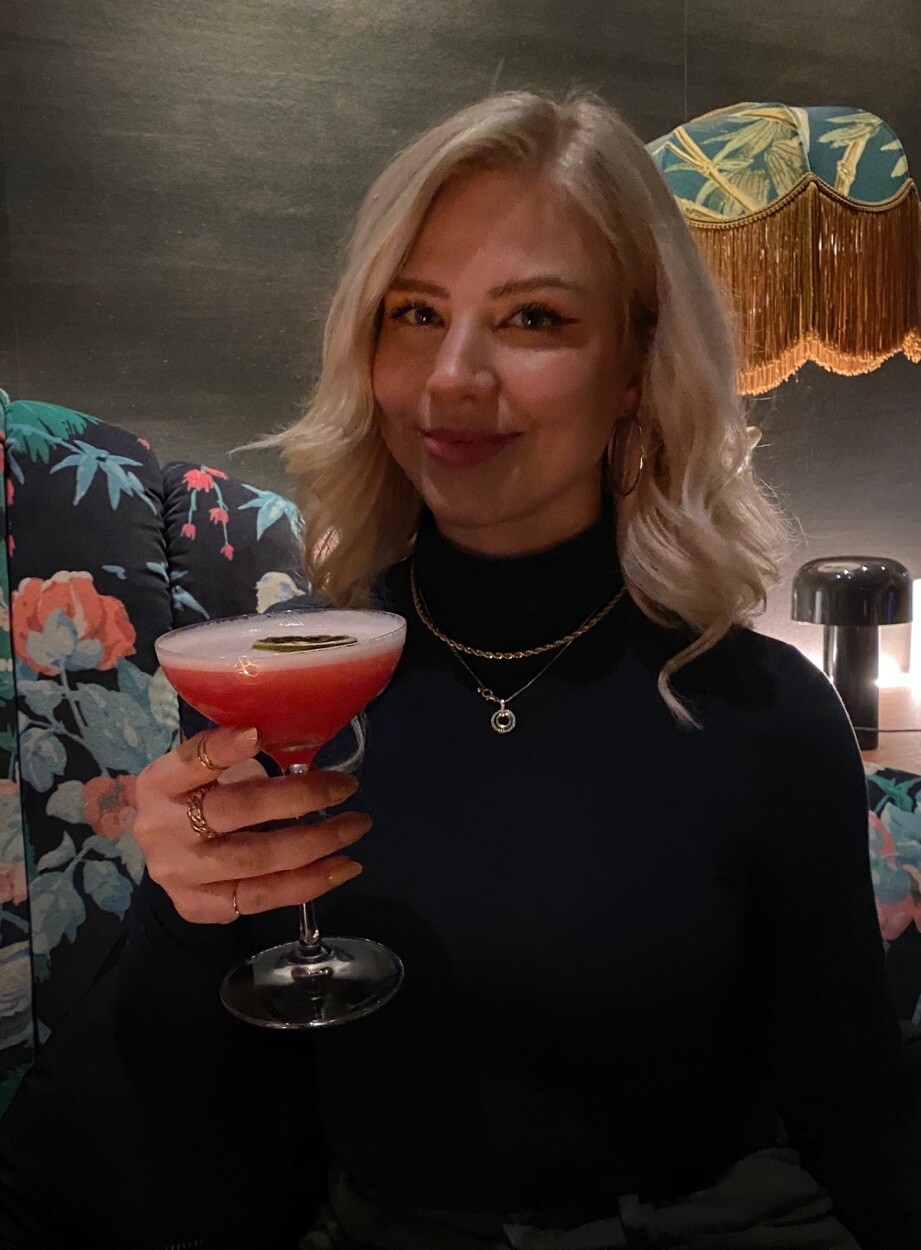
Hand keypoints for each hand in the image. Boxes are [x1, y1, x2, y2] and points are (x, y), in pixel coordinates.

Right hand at [134, 726, 369, 923]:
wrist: (157, 854)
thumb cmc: (192, 797)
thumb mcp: (200, 768)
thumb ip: (236, 756)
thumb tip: (303, 744)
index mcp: (160, 783)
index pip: (189, 762)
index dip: (221, 749)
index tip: (257, 734)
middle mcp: (163, 830)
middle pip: (235, 811)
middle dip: (299, 798)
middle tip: (345, 786)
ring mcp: (179, 874)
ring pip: (256, 861)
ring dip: (316, 844)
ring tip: (356, 826)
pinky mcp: (198, 906)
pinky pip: (260, 898)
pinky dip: (307, 884)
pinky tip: (340, 868)